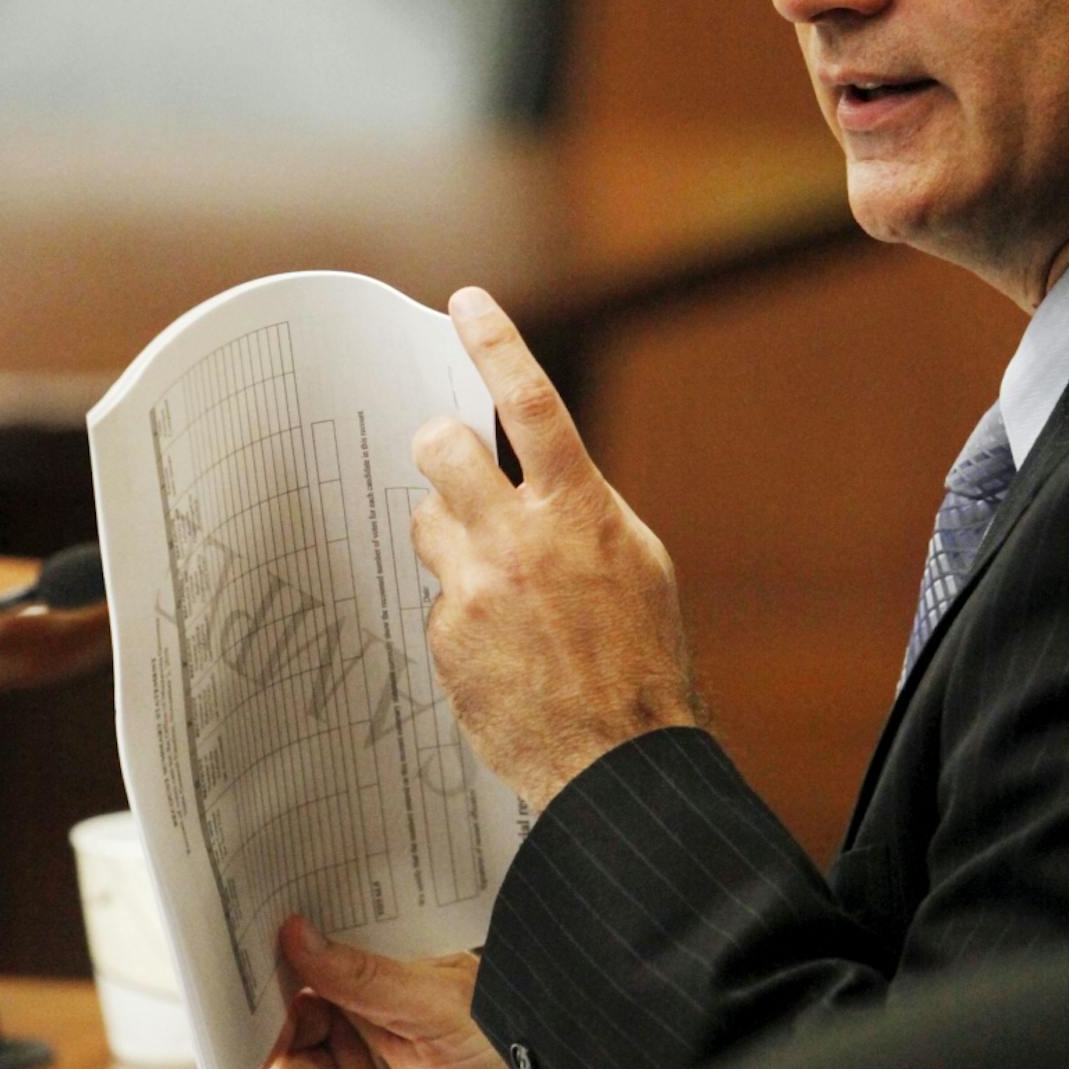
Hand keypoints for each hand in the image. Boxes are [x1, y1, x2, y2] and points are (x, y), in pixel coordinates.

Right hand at [264, 916, 587, 1068]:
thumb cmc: (506, 1052)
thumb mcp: (436, 1006)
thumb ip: (364, 977)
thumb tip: (297, 932)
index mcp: (373, 978)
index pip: (306, 962)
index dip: (271, 963)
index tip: (239, 965)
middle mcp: (352, 1025)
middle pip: (280, 1021)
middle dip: (265, 1032)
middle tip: (266, 1043)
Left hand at [411, 287, 699, 810]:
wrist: (617, 764)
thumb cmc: (641, 664)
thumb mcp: (636, 566)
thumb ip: (582, 511)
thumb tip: (541, 477)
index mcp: (580, 512)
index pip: (531, 403)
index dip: (495, 343)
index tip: (465, 304)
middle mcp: (521, 541)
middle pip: (441, 448)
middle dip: (437, 443)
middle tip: (442, 452)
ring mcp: (476, 590)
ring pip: (427, 522)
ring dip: (449, 536)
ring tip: (494, 582)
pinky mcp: (447, 638)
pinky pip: (436, 597)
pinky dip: (459, 612)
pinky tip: (497, 648)